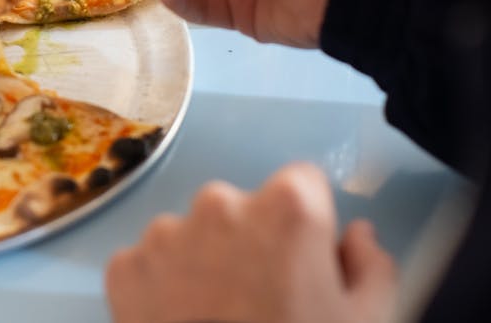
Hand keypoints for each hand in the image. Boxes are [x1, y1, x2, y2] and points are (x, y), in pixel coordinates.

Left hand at [106, 163, 397, 322]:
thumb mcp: (365, 321)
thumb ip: (370, 266)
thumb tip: (358, 237)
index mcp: (286, 209)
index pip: (302, 183)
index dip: (306, 222)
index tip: (303, 254)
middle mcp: (219, 206)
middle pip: (241, 208)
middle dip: (250, 241)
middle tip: (259, 297)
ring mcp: (164, 235)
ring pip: (191, 235)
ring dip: (203, 262)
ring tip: (218, 315)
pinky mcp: (123, 267)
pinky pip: (149, 264)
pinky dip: (161, 287)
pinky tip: (183, 322)